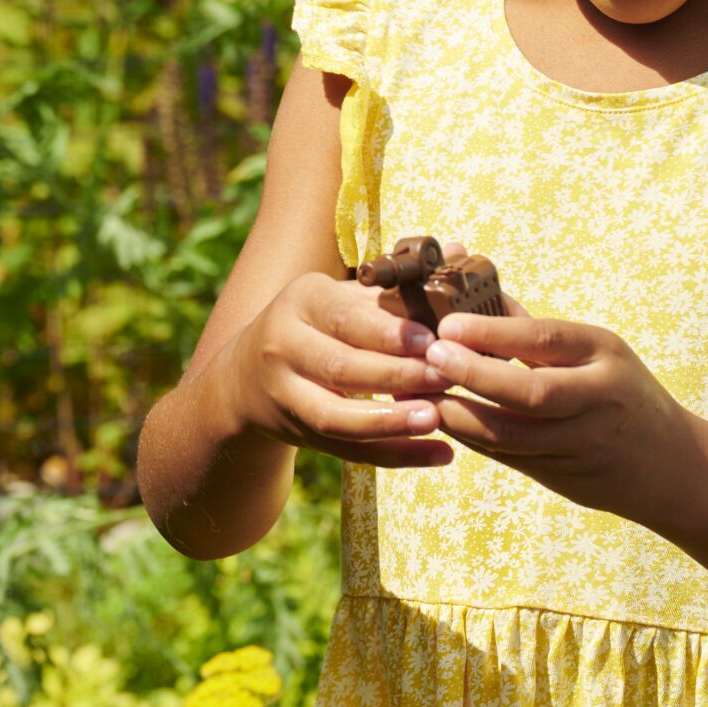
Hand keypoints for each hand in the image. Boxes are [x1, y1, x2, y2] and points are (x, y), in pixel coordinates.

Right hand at [224, 238, 475, 469]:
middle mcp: (284, 347)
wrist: (247, 376)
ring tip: (437, 419)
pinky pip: (348, 451)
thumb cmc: (317, 324)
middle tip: (446, 377)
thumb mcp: (343, 294)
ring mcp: (286, 396)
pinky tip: (439, 454)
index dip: (387, 332)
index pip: (345, 317)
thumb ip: (399, 282)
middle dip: (397, 375)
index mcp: (302, 301)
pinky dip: (395, 455)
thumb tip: (460, 251)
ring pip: (336, 416)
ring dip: (390, 422)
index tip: (430, 341)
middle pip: (341, 368)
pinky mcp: (298, 435)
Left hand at [422, 308, 691, 519]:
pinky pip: (507, 457)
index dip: (494, 332)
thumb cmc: (621, 391)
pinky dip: (470, 438)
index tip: (449, 324)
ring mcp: (580, 444)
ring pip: (511, 434)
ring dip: (460, 415)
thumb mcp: (597, 351)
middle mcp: (597, 400)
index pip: (547, 339)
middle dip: (475, 375)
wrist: (670, 466)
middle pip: (532, 392)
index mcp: (606, 355)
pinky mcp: (562, 478)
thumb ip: (536, 332)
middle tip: (430, 358)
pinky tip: (442, 420)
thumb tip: (474, 295)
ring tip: (422, 394)